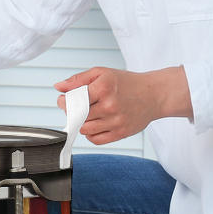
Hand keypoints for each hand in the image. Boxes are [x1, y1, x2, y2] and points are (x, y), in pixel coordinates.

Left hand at [55, 66, 191, 143]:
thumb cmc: (127, 83)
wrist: (154, 94)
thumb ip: (78, 79)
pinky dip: (91, 134)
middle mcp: (110, 105)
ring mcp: (116, 121)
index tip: (64, 100)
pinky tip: (96, 124)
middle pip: (77, 116)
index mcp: (103, 88)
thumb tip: (59, 87)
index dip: (64, 102)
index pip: (73, 100)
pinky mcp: (121, 133)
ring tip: (89, 115)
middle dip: (72, 112)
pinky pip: (96, 140)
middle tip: (78, 107)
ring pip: (85, 130)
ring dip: (82, 123)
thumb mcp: (102, 73)